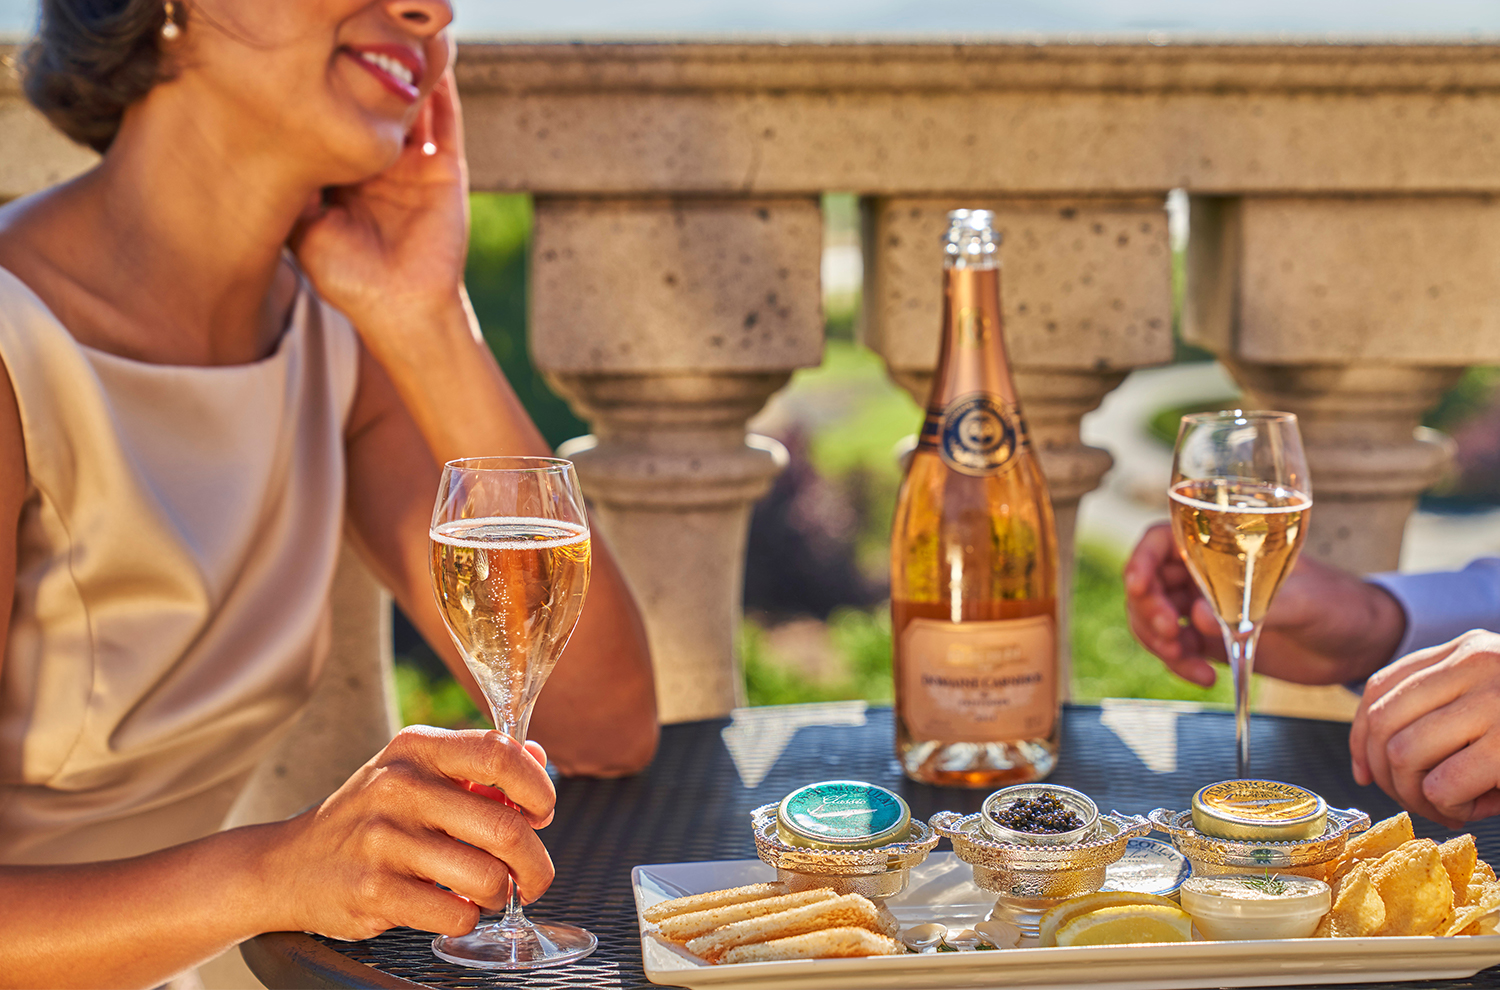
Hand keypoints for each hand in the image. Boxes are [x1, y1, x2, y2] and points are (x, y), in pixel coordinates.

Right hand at [266, 726, 555, 940]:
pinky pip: (454, 914)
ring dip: (502, 894)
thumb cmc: (370, 817)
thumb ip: (479, 766)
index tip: (542, 812)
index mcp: (417, 749)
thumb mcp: (415, 772)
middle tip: (533, 875)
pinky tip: (453, 907)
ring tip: (489, 892)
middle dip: (535, 862)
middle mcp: (399, 788)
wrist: (287, 864)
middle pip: (505, 827)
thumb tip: (539, 757)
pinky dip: (466, 918)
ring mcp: (383, 841)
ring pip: (486, 877)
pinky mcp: (372, 891)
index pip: (499, 754)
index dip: (537, 787)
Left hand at [291, 67, 470, 342]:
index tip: (310, 67)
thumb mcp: (304, 231)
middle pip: (374, 112)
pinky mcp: (445, 171)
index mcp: (345, 181)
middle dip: (366, 78)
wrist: (402, 307)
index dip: (328, 98)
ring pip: (411, 109)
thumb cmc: (350, 279)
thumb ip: (293, 189)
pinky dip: (443, 93)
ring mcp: (414, 167)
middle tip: (354, 41)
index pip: (337, 126)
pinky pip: (446, 123)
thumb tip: (270, 141)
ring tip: (396, 41)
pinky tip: (434, 63)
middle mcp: (380, 169)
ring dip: (407, 77)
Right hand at [1123, 522, 1404, 688]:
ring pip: (1151, 619)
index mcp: (1220, 544)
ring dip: (1159, 642)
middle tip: (1170, 634)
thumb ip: (1255, 605)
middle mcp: (1203, 572)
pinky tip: (1207, 677)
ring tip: (1189, 662)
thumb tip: (1195, 615)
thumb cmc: (1338, 604)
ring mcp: (1202, 606)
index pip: (1161, 540)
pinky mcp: (1209, 640)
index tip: (1137, 585)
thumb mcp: (1306, 599)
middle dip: (1148, 610)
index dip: (1140, 559)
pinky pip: (1174, 649)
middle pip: (1147, 583)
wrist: (1358, 644)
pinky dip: (1179, 665)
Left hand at [1350, 630, 1499, 826]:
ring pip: (1405, 753)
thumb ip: (1442, 709)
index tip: (1365, 770)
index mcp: (1466, 650)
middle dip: (1387, 773)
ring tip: (1445, 805)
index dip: (1360, 735)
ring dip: (1416, 793)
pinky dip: (1446, 806)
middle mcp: (1475, 664)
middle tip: (1414, 798)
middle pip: (1383, 722)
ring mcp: (1495, 701)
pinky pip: (1443, 783)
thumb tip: (1371, 762)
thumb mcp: (1490, 700)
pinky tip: (1470, 809)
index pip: (1380, 687)